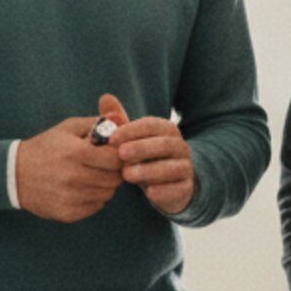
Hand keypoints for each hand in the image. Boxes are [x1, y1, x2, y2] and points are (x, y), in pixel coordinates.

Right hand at [16, 112, 126, 221]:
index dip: (118, 155)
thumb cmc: (45, 147)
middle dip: (112, 170)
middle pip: (115, 178)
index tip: (111, 153)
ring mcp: (71, 197)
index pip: (116, 158)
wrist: (14, 175)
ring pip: (107, 193)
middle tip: (101, 165)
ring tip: (89, 175)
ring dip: (104, 185)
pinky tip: (80, 188)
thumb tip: (120, 119)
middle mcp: (74, 177)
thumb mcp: (67, 128)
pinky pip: (96, 206)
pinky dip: (93, 198)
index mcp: (76, 153)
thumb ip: (96, 122)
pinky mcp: (69, 213)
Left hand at [97, 92, 195, 215]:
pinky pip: (179, 189)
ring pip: (173, 168)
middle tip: (121, 154)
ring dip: (150, 170)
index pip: (151, 125)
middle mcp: (180, 147)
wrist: (169, 183)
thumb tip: (105, 97)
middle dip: (142, 148)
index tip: (111, 138)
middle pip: (165, 144)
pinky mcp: (186, 189)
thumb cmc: (145, 156)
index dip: (131, 130)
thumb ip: (119, 121)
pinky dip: (165, 191)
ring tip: (127, 175)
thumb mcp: (132, 138)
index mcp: (167, 130)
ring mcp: (185, 168)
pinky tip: (149, 193)